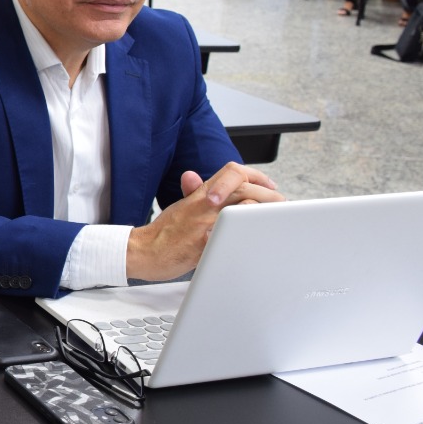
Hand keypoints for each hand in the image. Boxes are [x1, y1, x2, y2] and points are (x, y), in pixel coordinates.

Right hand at [126, 163, 282, 280]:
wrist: (141, 251)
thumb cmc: (162, 233)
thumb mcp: (179, 206)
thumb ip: (194, 193)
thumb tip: (194, 178)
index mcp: (200, 194)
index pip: (232, 172)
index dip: (255, 176)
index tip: (268, 186)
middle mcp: (204, 205)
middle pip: (244, 190)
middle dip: (269, 197)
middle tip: (281, 205)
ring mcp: (203, 224)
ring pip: (241, 209)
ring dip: (262, 213)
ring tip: (274, 220)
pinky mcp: (202, 245)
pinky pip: (228, 237)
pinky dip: (244, 236)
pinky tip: (255, 238)